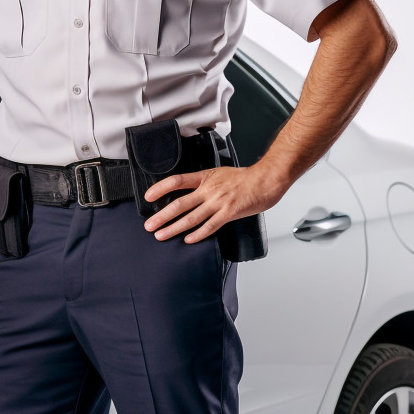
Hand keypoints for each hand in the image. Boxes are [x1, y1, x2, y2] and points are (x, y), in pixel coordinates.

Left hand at [142, 163, 286, 242]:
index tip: (148, 197)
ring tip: (162, 235)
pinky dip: (198, 234)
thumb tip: (187, 192)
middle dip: (162, 216)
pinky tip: (187, 240)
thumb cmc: (243, 178)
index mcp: (204, 177)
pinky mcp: (229, 213)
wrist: (265, 180)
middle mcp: (209, 190)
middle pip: (180, 204)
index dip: (160, 188)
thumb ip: (203, 183)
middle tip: (149, 225)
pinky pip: (210, 226)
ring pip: (191, 218)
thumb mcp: (218, 173)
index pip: (177, 181)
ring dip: (174, 228)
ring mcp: (218, 202)